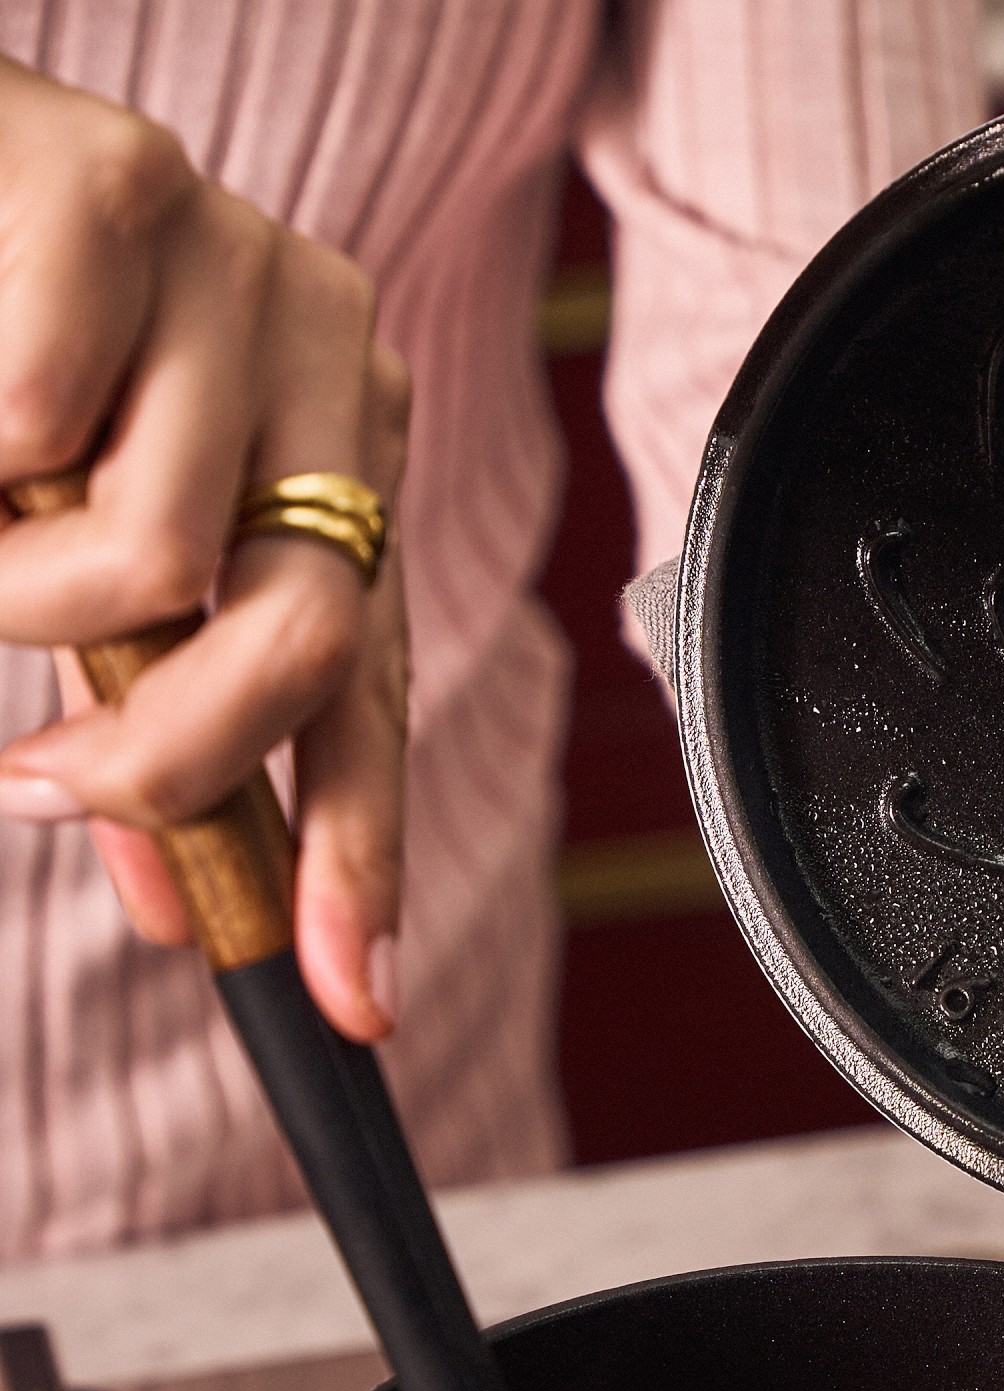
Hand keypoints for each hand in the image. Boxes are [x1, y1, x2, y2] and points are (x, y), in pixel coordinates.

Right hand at [0, 59, 410, 1042]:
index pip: (372, 682)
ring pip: (155, 562)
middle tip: (47, 789)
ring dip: (16, 594)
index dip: (359, 845)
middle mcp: (330, 361)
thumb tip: (166, 885)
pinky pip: (39, 420)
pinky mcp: (125, 188)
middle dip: (170, 761)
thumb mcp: (88, 549)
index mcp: (340, 449)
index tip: (352, 993)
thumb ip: (145, 703)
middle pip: (307, 643)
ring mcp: (246, 270)